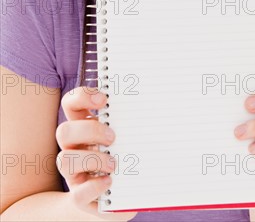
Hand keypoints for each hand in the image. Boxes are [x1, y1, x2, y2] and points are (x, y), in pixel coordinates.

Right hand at [56, 86, 136, 219]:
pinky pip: (78, 194)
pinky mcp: (81, 197)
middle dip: (89, 131)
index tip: (104, 98)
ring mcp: (74, 173)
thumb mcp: (127, 137)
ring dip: (91, 159)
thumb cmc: (125, 157)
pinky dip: (94, 187)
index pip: (71, 104)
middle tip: (112, 136)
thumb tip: (152, 106)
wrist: (118, 196)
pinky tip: (110, 182)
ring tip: (113, 163)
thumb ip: (132, 122)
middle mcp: (74, 148)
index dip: (82, 97)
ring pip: (63, 160)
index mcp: (84, 126)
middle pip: (64, 131)